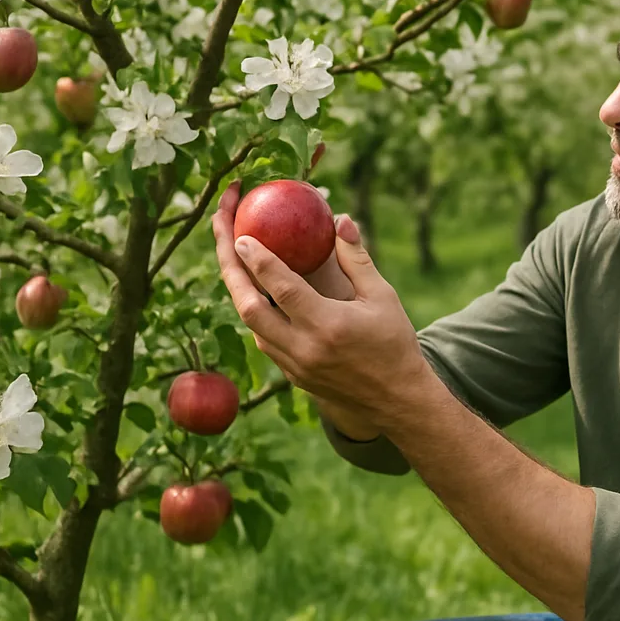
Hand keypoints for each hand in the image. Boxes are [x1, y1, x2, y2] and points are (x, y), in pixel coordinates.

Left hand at [212, 181, 430, 424]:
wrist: (397, 400)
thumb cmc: (394, 343)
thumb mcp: (383, 297)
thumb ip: (357, 259)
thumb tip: (341, 220)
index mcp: (328, 326)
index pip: (282, 289)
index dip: (258, 260)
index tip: (241, 235)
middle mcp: (304, 348)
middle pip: (250, 307)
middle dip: (230, 269)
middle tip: (222, 237)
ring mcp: (294, 366)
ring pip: (252, 326)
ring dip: (239, 291)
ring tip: (232, 258)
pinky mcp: (292, 376)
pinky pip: (265, 340)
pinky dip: (256, 313)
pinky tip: (254, 290)